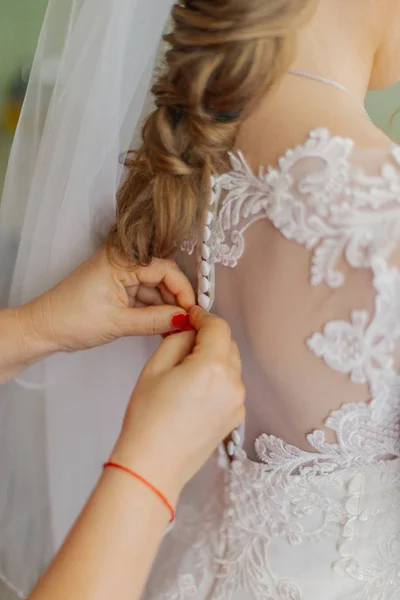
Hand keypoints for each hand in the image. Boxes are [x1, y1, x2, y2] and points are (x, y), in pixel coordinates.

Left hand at [21, 248, 195, 353]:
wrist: (43, 329)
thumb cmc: (70, 319)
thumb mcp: (118, 322)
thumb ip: (155, 320)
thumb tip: (185, 320)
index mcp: (120, 259)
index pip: (165, 268)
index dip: (183, 289)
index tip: (193, 311)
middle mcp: (122, 260)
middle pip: (163, 276)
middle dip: (177, 299)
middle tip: (189, 322)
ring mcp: (120, 274)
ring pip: (156, 287)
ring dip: (167, 307)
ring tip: (178, 329)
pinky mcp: (118, 287)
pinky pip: (145, 295)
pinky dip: (155, 311)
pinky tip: (165, 326)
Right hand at [111, 307, 244, 503]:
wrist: (153, 466)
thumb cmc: (148, 420)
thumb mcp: (156, 367)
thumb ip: (178, 340)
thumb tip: (190, 331)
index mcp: (213, 367)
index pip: (218, 327)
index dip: (203, 316)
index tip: (191, 315)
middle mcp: (233, 383)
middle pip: (227, 344)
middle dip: (208, 337)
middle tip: (183, 340)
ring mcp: (237, 402)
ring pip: (231, 364)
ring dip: (214, 357)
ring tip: (185, 369)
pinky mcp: (235, 417)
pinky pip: (231, 385)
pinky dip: (218, 378)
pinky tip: (194, 389)